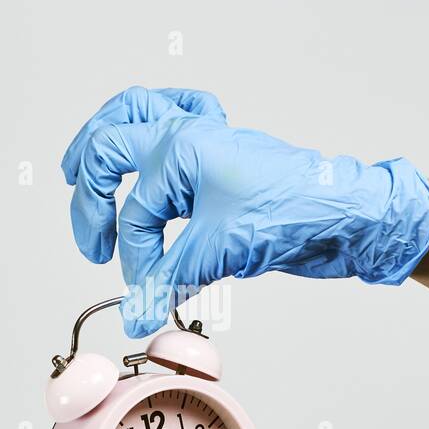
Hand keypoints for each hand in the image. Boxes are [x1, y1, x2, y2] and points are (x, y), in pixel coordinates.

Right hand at [62, 86, 428, 336]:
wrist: (348, 213)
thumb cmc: (295, 213)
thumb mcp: (219, 251)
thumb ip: (166, 283)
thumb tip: (135, 315)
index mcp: (180, 147)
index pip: (131, 208)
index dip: (133, 255)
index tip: (145, 289)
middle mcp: (188, 134)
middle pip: (109, 142)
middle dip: (90, 194)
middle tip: (92, 240)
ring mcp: (207, 138)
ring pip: (138, 112)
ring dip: (106, 137)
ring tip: (80, 168)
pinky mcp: (224, 153)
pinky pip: (181, 117)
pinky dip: (157, 129)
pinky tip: (150, 152)